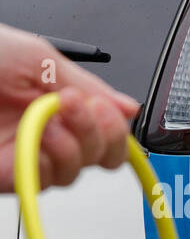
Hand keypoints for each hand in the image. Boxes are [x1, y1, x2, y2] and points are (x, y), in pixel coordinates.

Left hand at [0, 23, 138, 192]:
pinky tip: (42, 135)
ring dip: (74, 146)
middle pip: (99, 158)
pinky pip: (44, 181)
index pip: (106, 134)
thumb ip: (88, 84)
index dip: (115, 128)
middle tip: (79, 109)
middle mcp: (43, 133)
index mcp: (55, 105)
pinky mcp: (7, 174)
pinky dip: (52, 160)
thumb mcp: (39, 57)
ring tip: (54, 119)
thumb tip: (129, 107)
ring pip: (75, 173)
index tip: (103, 107)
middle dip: (101, 135)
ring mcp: (25, 154)